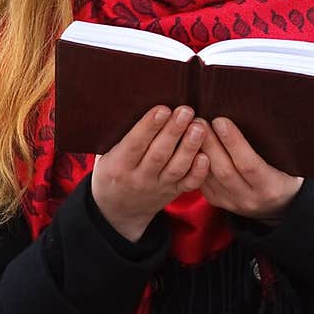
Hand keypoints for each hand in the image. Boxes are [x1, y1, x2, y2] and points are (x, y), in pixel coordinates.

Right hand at [91, 104, 209, 241]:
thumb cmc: (112, 171)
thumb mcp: (106, 156)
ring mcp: (158, 186)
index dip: (149, 127)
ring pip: (176, 168)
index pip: (135, 144)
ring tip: (200, 127)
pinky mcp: (173, 192)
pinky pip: (188, 184)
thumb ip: (121, 137)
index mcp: (118, 166)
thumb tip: (137, 103)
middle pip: (159, 154)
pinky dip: (199, 172)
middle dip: (174, 131)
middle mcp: (139, 178)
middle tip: (186, 111)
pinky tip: (207, 155)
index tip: (163, 109)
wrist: (117, 209)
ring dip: (190, 147)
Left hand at [196, 118, 303, 221]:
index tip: (220, 121)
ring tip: (190, 128)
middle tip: (199, 119)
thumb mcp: (288, 162)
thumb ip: (273, 145)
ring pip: (208, 177)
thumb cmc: (286, 173)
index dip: (233, 142)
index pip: (248, 164)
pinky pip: (201, 182)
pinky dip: (194, 162)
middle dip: (209, 143)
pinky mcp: (218, 202)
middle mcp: (250, 198)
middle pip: (224, 170)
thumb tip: (250, 113)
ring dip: (197, 151)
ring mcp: (232, 203)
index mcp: (271, 187)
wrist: (281, 205)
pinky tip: (189, 144)